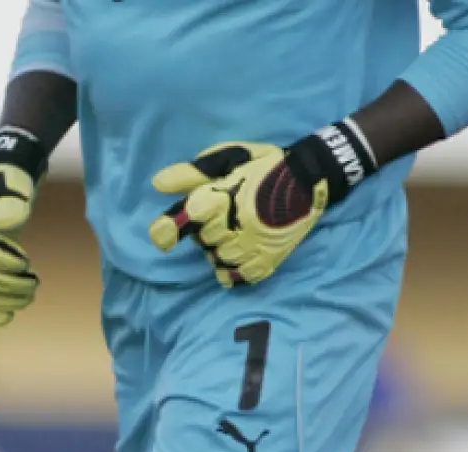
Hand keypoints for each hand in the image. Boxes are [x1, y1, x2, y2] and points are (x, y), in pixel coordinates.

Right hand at [0, 129, 46, 326]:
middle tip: (33, 285)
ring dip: (2, 298)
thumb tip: (7, 224)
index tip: (25, 263)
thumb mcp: (14, 183)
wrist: (2, 188)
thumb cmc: (10, 184)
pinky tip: (6, 318)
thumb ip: (12, 201)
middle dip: (6, 283)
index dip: (1, 259)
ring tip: (28, 297)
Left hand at [148, 142, 328, 287]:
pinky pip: (234, 276)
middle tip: (227, 213)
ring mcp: (248, 248)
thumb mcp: (228, 159)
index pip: (182, 223)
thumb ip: (192, 173)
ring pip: (216, 259)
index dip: (167, 231)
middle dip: (206, 229)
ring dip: (220, 248)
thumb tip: (158, 183)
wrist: (309, 180)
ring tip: (238, 229)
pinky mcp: (265, 263)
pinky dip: (232, 267)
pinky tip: (241, 251)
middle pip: (199, 240)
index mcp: (218, 199)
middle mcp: (230, 227)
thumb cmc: (263, 166)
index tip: (163, 236)